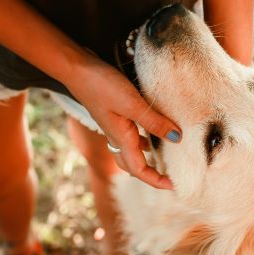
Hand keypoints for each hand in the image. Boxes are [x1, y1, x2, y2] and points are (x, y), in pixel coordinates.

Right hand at [66, 55, 180, 189]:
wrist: (76, 68)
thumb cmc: (101, 85)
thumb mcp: (132, 103)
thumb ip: (154, 121)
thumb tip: (177, 139)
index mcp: (121, 139)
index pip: (139, 170)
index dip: (157, 181)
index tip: (175, 186)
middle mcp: (116, 137)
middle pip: (133, 166)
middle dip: (151, 174)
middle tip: (170, 176)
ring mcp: (113, 126)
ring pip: (131, 151)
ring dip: (147, 158)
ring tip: (166, 157)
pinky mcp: (114, 114)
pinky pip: (130, 135)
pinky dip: (143, 139)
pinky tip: (152, 131)